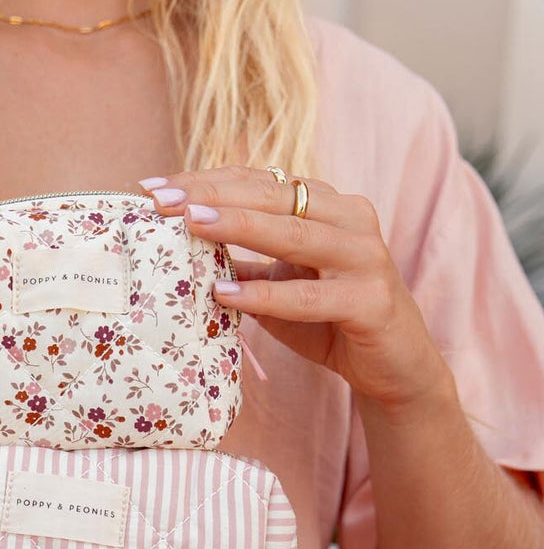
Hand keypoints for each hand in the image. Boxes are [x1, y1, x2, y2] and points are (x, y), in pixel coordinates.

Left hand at [140, 168, 452, 410]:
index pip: (259, 180)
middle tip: (161, 200)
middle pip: (273, 196)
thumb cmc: (329, 320)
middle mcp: (350, 219)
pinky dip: (266, 294)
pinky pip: (310, 296)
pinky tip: (224, 293)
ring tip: (190, 224)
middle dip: (212, 195)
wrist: (394, 368)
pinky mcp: (372, 301)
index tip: (153, 187)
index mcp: (327, 206)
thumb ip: (243, 262)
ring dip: (238, 226)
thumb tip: (177, 249)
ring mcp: (366, 257)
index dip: (206, 180)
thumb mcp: (279, 285)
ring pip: (293, 234)